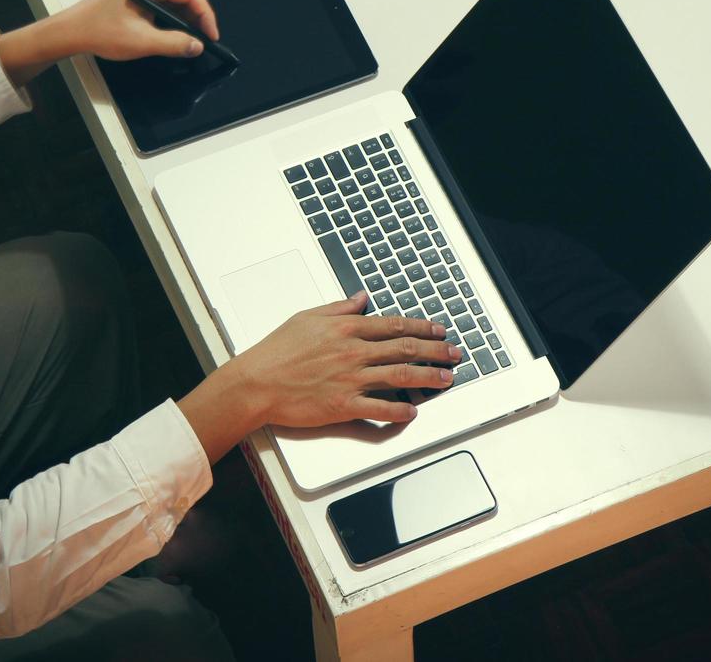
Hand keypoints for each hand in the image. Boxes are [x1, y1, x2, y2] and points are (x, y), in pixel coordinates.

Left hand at [0, 0, 220, 84]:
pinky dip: (171, 14)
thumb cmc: (99, 30)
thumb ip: (174, 43)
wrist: (72, 30)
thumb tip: (197, 45)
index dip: (206, 16)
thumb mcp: (142, 42)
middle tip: (203, 38)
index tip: (211, 35)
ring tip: (189, 37)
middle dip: (196, 17)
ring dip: (184, 17)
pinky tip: (173, 30)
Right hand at [176, 293, 460, 462]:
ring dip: (428, 377)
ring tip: (447, 379)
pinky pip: (380, 409)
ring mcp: (351, 379)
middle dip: (435, 351)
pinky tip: (414, 412)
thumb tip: (361, 297)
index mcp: (346, 328)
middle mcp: (353, 352)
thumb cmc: (276, 351)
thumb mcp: (307, 317)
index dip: (422, 328)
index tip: (438, 330)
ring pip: (400, 376)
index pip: (394, 325)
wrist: (255, 383)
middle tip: (455, 353)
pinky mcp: (344, 405)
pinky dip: (400, 411)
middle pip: (405, 348)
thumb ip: (339, 307)